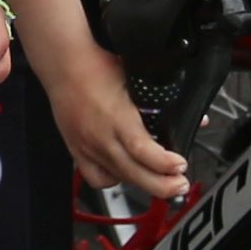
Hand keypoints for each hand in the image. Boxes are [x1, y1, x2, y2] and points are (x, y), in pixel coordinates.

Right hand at [46, 38, 186, 200]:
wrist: (63, 63)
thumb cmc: (97, 64)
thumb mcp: (135, 76)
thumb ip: (161, 96)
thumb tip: (187, 111)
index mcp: (116, 117)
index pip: (142, 150)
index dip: (164, 164)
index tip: (181, 165)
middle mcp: (100, 137)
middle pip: (132, 173)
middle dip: (162, 185)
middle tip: (181, 184)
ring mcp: (87, 147)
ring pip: (117, 178)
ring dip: (142, 184)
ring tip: (161, 181)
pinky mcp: (77, 150)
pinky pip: (96, 177)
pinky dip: (114, 180)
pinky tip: (126, 173)